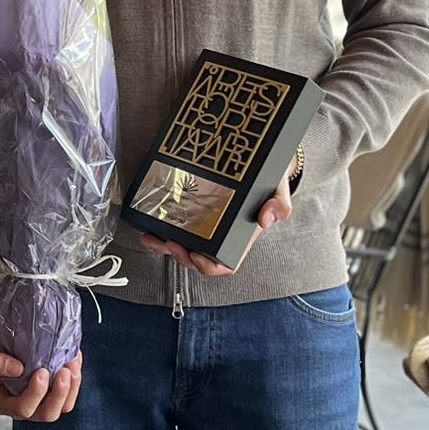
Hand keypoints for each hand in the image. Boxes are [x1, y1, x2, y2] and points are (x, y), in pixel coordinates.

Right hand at [0, 323, 81, 422]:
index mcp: (3, 403)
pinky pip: (69, 393)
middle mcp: (23, 406)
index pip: (22, 409)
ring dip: (72, 388)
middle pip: (46, 414)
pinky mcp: (51, 390)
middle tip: (64, 371)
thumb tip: (19, 369)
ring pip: (62, 407)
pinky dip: (75, 378)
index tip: (42, 372)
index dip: (35, 394)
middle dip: (59, 395)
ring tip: (72, 365)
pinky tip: (74, 359)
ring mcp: (39, 400)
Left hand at [136, 171, 292, 276]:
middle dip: (180, 256)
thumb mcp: (278, 192)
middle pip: (196, 258)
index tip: (197, 257)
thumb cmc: (268, 185)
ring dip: (163, 246)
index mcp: (238, 240)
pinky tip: (149, 226)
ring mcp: (204, 227)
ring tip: (152, 237)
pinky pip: (174, 227)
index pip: (223, 265)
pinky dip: (159, 229)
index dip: (208, 266)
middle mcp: (219, 237)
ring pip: (180, 245)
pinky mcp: (192, 213)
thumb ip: (279, 205)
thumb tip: (266, 218)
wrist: (257, 162)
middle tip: (171, 243)